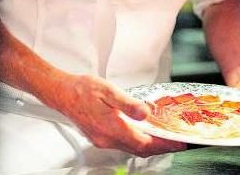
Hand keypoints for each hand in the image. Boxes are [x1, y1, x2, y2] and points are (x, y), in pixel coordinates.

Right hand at [53, 74, 186, 156]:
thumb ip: (128, 104)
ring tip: (163, 137)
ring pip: (131, 147)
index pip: (143, 143)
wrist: (62, 92)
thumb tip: (145, 113)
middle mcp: (107, 138)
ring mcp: (102, 139)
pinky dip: (136, 140)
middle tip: (175, 142)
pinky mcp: (99, 136)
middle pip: (139, 149)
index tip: (177, 142)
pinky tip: (141, 132)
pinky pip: (123, 143)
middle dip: (159, 147)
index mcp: (111, 128)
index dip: (162, 144)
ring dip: (148, 144)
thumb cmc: (82, 89)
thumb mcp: (109, 91)